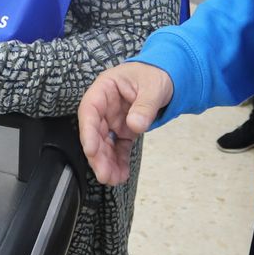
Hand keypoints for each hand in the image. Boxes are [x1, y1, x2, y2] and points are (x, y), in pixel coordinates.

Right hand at [77, 62, 173, 184]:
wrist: (166, 77)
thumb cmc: (154, 75)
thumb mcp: (153, 86)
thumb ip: (144, 105)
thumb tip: (135, 125)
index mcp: (105, 88)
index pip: (90, 110)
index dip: (88, 131)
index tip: (91, 149)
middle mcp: (104, 106)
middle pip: (94, 132)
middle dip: (98, 155)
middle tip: (104, 173)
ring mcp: (113, 120)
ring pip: (104, 144)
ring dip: (107, 162)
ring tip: (114, 179)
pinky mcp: (123, 130)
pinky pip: (118, 147)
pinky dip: (119, 161)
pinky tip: (122, 173)